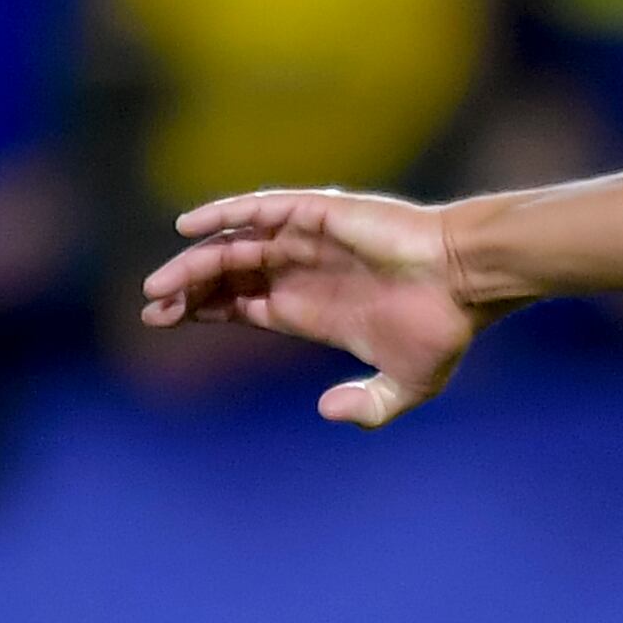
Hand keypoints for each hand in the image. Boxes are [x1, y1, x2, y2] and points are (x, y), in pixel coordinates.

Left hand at [138, 189, 501, 427]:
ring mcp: (306, 240)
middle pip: (226, 276)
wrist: (469, 281)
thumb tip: (327, 411)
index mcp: (311, 309)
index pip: (240, 303)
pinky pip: (259, 210)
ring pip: (234, 246)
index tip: (165, 323)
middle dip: (187, 291)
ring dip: (194, 263)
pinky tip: (187, 228)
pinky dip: (223, 215)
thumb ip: (371, 406)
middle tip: (153, 309)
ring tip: (159, 287)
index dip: (203, 311)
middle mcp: (300, 271)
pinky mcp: (317, 214)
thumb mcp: (409, 384)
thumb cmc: (444, 328)